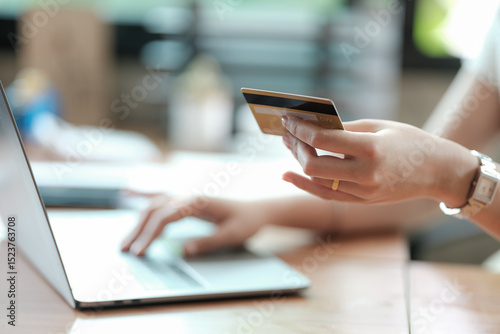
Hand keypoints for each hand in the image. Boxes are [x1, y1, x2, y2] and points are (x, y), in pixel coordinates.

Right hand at [121, 195, 266, 256]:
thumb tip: (184, 251)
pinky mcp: (185, 200)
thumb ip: (209, 242)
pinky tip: (126, 194)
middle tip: (126, 251)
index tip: (140, 252)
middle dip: (138, 231)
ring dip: (137, 222)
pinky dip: (141, 194)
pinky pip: (159, 196)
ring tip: (125, 242)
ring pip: (153, 205)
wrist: (255, 211)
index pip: (166, 216)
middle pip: (154, 210)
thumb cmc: (246, 222)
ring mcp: (185, 196)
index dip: (150, 235)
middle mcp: (188, 196)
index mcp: (198, 202)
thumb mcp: (232, 235)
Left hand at [281, 116, 477, 206]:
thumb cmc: (409, 141)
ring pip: (317, 180)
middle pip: (314, 164)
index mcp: (371, 149)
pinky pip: (326, 195)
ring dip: (299, 161)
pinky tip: (288, 174)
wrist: (437, 171)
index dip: (300, 128)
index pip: (323, 139)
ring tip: (290, 144)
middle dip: (295, 146)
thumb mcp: (378, 126)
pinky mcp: (362, 201)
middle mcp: (365, 174)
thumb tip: (312, 125)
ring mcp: (363, 192)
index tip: (287, 119)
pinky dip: (305, 184)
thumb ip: (344, 128)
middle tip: (286, 132)